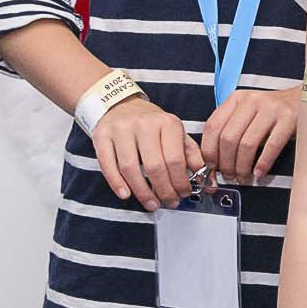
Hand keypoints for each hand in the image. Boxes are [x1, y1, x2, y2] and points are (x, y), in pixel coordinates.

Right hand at [91, 97, 206, 212]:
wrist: (120, 104)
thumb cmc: (150, 123)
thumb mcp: (175, 132)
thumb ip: (191, 154)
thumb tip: (204, 178)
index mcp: (167, 123)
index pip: (175, 160)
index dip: (180, 182)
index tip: (183, 193)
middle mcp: (144, 124)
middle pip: (154, 166)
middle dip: (164, 190)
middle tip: (168, 202)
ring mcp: (121, 130)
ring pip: (130, 168)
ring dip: (142, 191)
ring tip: (151, 203)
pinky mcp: (101, 136)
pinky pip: (107, 164)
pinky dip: (116, 183)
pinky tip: (126, 194)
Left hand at [201, 85, 301, 184]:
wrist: (305, 98)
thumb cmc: (273, 111)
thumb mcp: (248, 111)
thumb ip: (231, 127)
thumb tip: (215, 159)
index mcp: (237, 99)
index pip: (213, 126)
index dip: (209, 151)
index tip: (211, 166)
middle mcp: (252, 100)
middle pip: (228, 138)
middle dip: (226, 163)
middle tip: (228, 176)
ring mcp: (271, 108)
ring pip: (247, 144)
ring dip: (242, 166)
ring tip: (243, 177)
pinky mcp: (289, 118)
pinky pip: (271, 146)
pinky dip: (263, 163)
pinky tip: (259, 172)